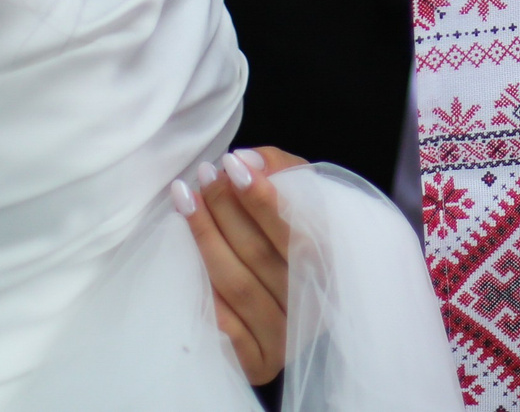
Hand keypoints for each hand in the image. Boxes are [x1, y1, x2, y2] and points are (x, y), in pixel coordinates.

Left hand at [177, 147, 305, 383]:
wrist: (299, 301)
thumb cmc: (294, 233)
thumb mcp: (302, 194)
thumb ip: (281, 168)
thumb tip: (247, 159)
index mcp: (336, 262)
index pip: (298, 230)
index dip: (263, 198)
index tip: (231, 164)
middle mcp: (317, 302)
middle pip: (262, 255)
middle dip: (226, 210)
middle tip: (203, 175)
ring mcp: (291, 336)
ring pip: (238, 286)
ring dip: (206, 240)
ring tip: (185, 200)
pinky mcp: (264, 361)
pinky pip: (227, 329)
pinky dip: (204, 294)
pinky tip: (184, 260)